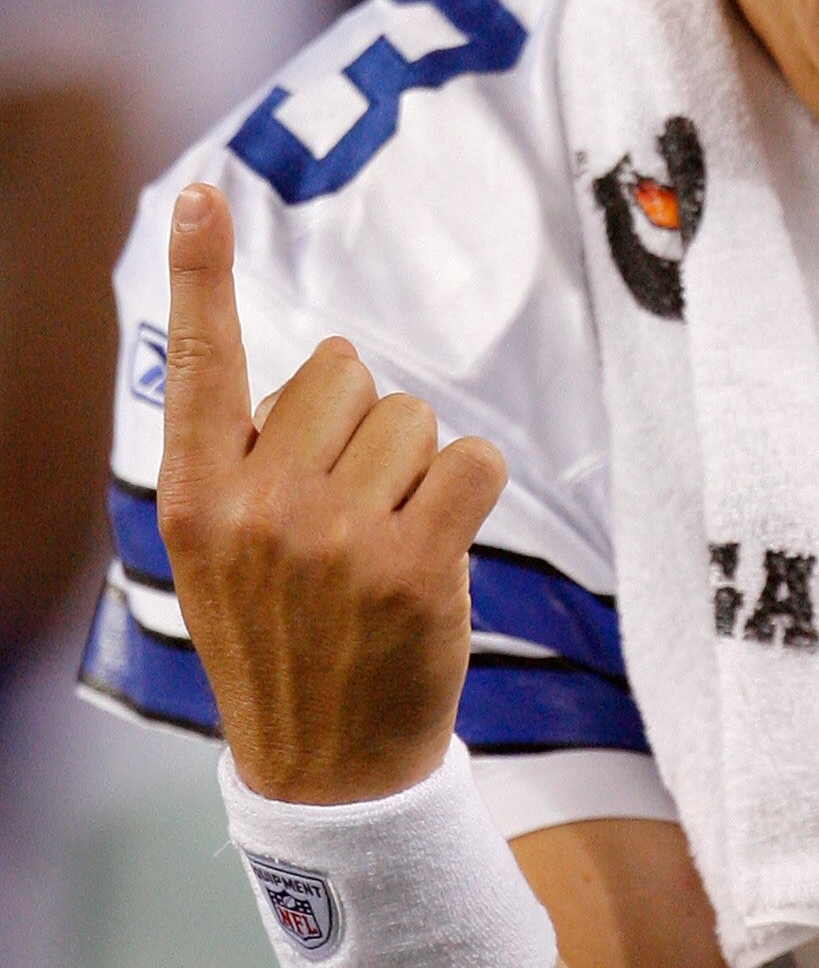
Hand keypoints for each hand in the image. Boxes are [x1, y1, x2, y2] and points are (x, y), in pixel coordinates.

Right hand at [157, 183, 506, 801]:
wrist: (328, 772)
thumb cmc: (286, 645)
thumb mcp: (221, 558)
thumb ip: (244, 463)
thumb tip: (328, 365)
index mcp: (197, 498)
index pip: (200, 364)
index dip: (204, 274)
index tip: (204, 195)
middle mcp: (257, 508)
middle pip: (345, 375)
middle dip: (366, 426)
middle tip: (354, 512)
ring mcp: (334, 538)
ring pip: (414, 419)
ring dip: (420, 469)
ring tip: (390, 545)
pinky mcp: (411, 568)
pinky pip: (472, 460)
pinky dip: (471, 490)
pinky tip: (441, 546)